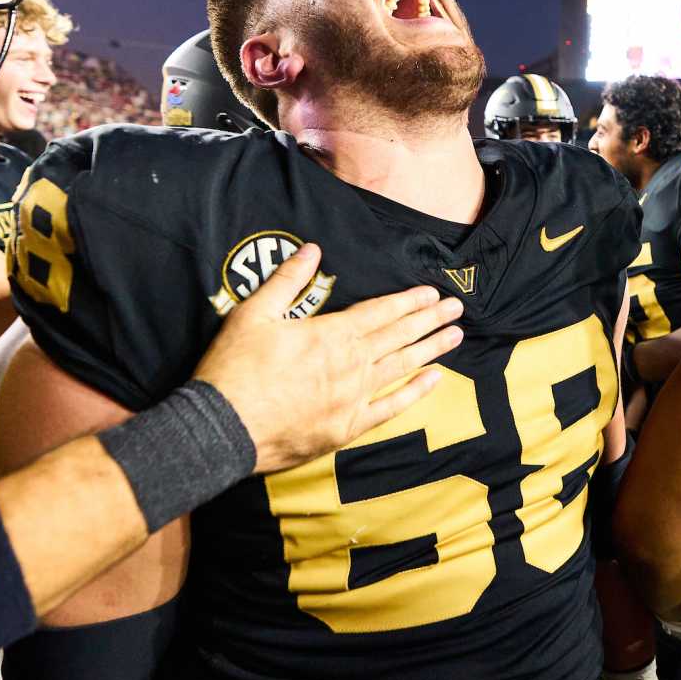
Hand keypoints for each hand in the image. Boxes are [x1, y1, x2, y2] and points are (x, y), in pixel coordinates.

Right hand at [194, 243, 463, 472]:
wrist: (223, 430)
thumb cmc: (234, 369)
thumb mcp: (253, 314)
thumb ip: (287, 281)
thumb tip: (312, 250)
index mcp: (330, 334)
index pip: (380, 312)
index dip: (408, 300)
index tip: (433, 292)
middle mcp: (351, 365)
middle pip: (399, 336)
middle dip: (430, 319)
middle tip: (457, 308)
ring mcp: (352, 398)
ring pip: (402, 368)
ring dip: (431, 349)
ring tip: (456, 336)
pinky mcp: (346, 427)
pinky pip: (390, 408)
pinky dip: (415, 393)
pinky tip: (435, 381)